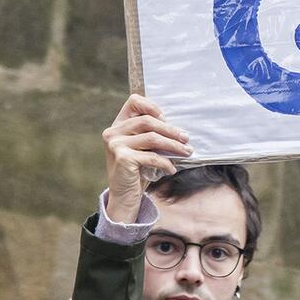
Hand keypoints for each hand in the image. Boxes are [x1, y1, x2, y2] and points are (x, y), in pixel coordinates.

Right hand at [102, 94, 191, 223]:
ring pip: (152, 138)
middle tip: (186, 139)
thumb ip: (151, 135)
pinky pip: (152, 156)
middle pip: (148, 121)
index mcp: (117, 125)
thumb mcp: (142, 149)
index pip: (133, 102)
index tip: (167, 119)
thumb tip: (179, 129)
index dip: (152, 106)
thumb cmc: (136, 171)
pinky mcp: (122, 158)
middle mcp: (113, 132)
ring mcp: (115, 144)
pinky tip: (171, 169)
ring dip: (173, 146)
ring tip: (186, 152)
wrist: (123, 197)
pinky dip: (165, 163)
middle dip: (171, 130)